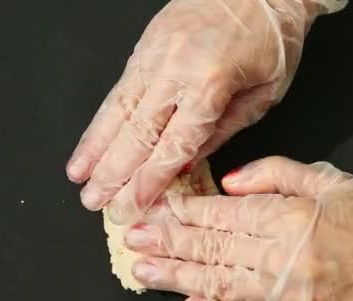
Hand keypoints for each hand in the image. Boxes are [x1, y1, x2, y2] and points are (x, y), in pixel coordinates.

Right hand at [66, 0, 342, 223]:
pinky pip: (119, 89)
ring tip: (79, 177)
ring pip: (118, 110)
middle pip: (137, 132)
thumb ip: (223, 131)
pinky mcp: (146, 44)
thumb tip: (185, 165)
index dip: (147, 182)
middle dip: (113, 173)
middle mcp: (175, 69)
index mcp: (210, 84)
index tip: (130, 207)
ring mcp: (155, 54)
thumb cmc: (273, 40)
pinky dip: (102, 118)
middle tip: (95, 202)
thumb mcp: (265, 94)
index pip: (173, 146)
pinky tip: (91, 139)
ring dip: (96, 147)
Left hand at [123, 156, 352, 300]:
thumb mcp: (327, 178)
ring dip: (178, 278)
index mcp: (288, 217)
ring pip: (219, 284)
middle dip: (167, 243)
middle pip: (211, 249)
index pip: (221, 213)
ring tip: (144, 271)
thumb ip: (273, 174)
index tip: (154, 207)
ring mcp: (286, 294)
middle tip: (133, 240)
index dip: (182, 211)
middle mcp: (281, 257)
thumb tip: (227, 182)